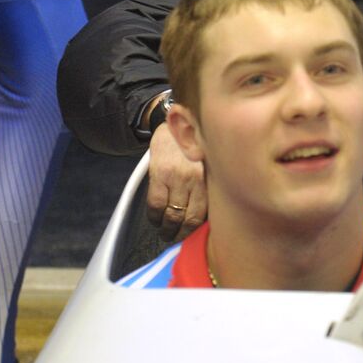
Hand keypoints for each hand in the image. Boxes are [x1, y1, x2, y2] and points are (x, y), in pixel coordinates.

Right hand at [146, 123, 206, 241]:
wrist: (174, 124)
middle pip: (188, 218)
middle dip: (180, 233)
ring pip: (171, 215)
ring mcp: (176, 177)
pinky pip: (155, 205)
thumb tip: (207, 217)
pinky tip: (155, 219)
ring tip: (165, 232)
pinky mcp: (159, 174)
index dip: (195, 231)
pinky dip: (154, 217)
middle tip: (175, 238)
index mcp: (209, 179)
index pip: (203, 214)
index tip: (191, 237)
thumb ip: (206, 187)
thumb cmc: (193, 148)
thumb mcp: (206, 166)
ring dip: (166, 229)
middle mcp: (195, 179)